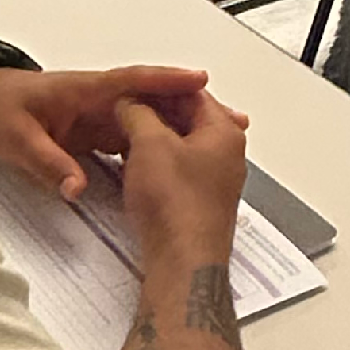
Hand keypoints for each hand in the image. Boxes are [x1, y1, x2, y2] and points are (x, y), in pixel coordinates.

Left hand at [0, 64, 242, 199]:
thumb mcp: (18, 141)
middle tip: (232, 119)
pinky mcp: (101, 130)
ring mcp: (104, 114)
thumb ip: (49, 164)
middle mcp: (102, 99)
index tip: (200, 80)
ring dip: (185, 126)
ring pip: (152, 118)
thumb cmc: (2, 110)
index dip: (167, 80)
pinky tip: (185, 158)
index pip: (133, 81)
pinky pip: (139, 134)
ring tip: (224, 139)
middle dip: (194, 106)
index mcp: (86, 91)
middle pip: (156, 100)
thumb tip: (77, 189)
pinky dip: (164, 142)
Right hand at [113, 91, 247, 262]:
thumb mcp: (149, 142)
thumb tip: (130, 103)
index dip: (158, 87)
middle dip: (153, 113)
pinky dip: (155, 164)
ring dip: (152, 139)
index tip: (132, 88)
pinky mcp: (199, 204)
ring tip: (123, 136)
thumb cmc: (176, 206)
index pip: (191, 93)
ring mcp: (214, 182)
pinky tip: (134, 169)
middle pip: (188, 119)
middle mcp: (226, 156)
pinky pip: (177, 172)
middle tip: (124, 110)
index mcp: (223, 133)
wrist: (182, 262)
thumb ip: (138, 112)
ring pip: (181, 146)